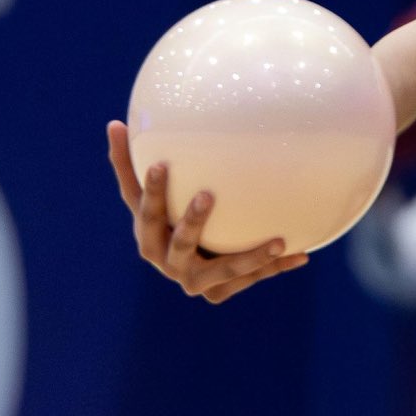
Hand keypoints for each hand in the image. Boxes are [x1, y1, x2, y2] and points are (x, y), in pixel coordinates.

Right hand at [106, 121, 309, 302]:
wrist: (188, 264)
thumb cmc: (169, 217)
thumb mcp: (155, 191)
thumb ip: (134, 163)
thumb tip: (113, 122)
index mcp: (147, 234)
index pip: (144, 210)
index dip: (151, 190)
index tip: (160, 164)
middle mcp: (165, 262)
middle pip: (179, 242)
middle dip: (192, 221)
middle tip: (207, 195)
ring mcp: (192, 281)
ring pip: (223, 270)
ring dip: (249, 257)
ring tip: (278, 242)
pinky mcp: (215, 293)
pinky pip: (248, 278)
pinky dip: (274, 267)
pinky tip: (302, 255)